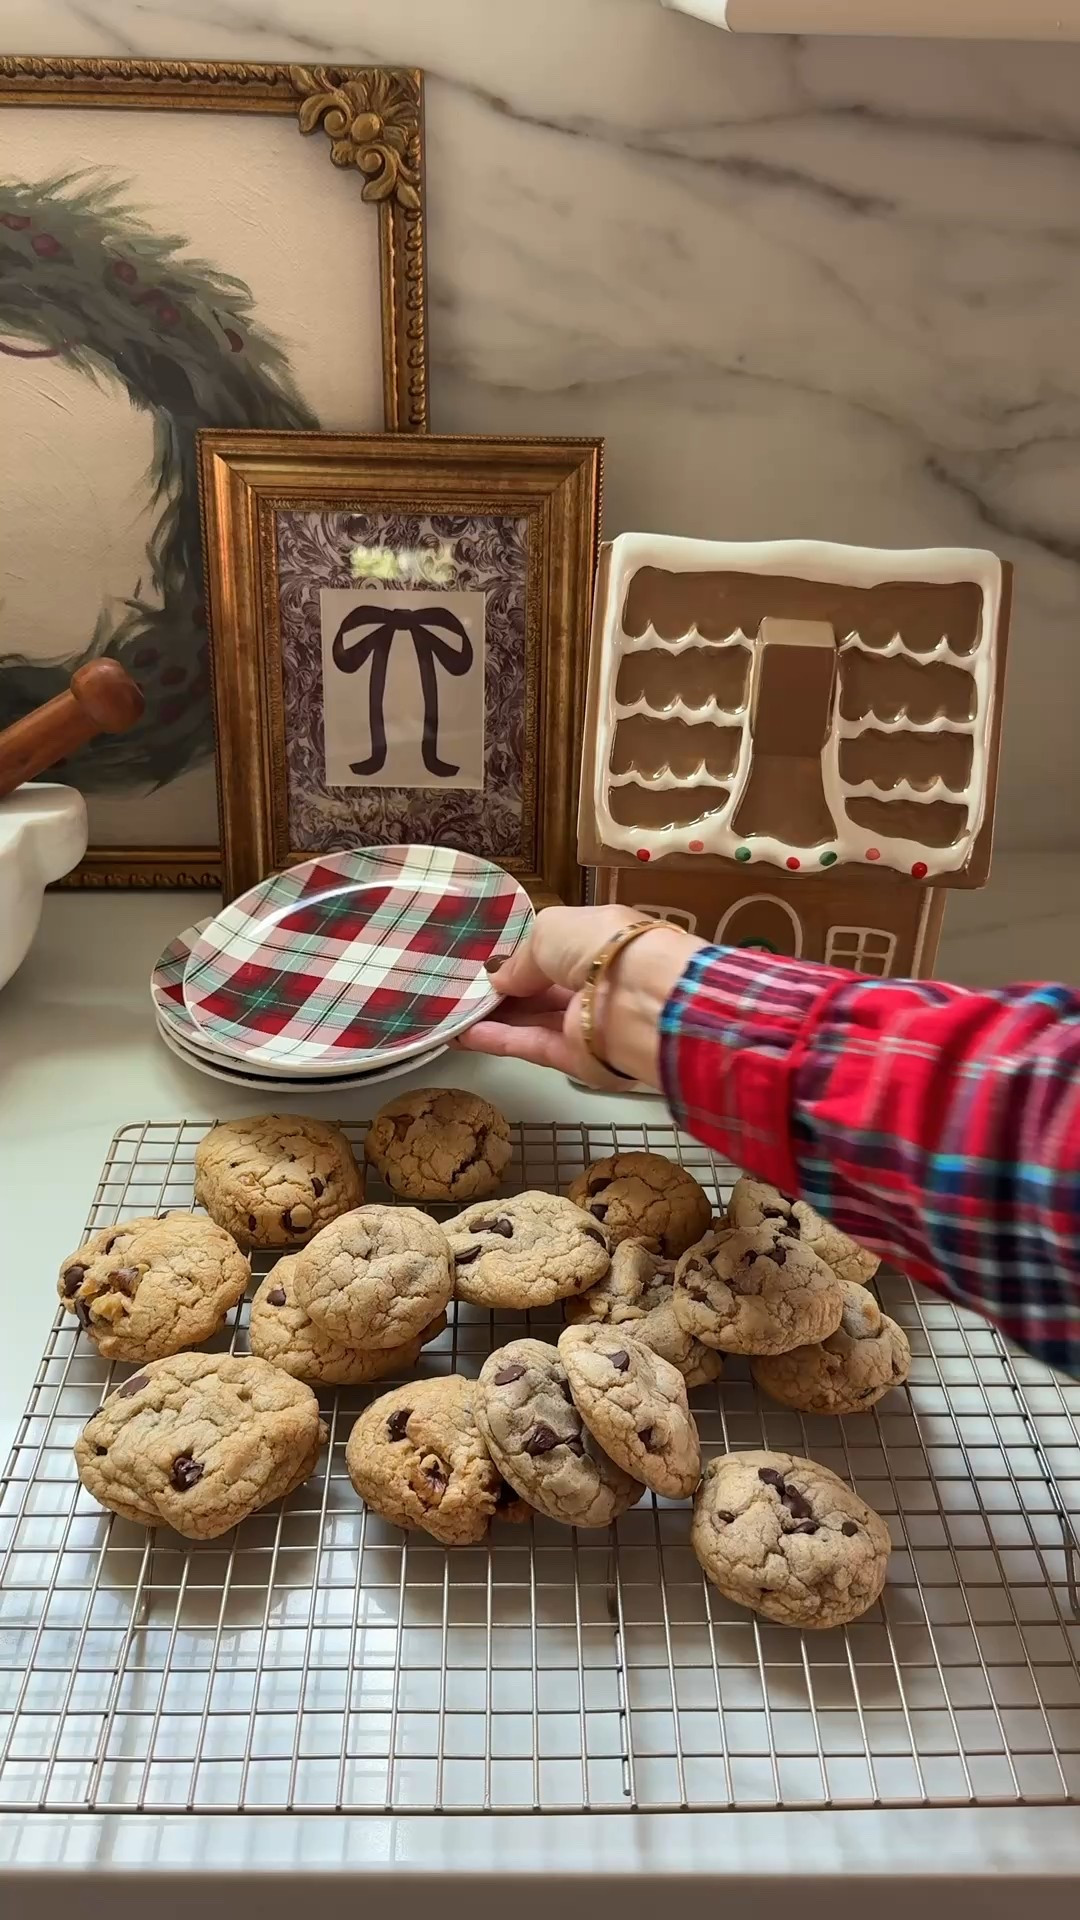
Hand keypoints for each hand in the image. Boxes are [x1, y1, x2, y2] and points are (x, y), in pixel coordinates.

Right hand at [456, 904, 700, 1088]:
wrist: (642, 1000)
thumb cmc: (602, 947)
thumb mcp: (550, 931)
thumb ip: (520, 958)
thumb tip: (500, 979)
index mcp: (601, 940)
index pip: (558, 949)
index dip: (524, 955)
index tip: (486, 960)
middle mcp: (596, 980)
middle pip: (544, 987)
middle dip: (507, 988)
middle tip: (463, 987)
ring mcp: (586, 1020)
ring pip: (535, 1018)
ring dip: (495, 1015)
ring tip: (453, 1010)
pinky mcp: (576, 1058)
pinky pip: (531, 1045)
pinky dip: (498, 1040)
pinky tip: (463, 1034)